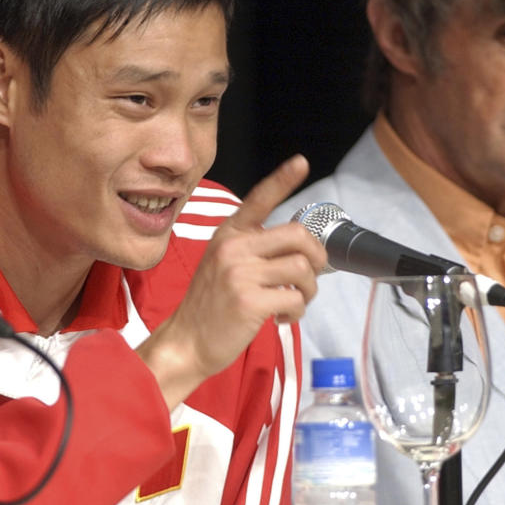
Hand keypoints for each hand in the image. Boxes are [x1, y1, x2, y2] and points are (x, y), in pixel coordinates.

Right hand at [137, 154, 326, 408]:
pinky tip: (280, 317)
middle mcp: (233, 247)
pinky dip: (296, 311)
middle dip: (317, 256)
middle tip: (312, 276)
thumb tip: (299, 247)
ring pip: (302, 268)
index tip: (301, 162)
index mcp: (228, 234)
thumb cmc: (211, 305)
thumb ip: (253, 249)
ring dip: (308, 289)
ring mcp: (240, 273)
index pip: (259, 199)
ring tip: (293, 301)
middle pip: (298, 234)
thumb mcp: (223, 263)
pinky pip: (295, 298)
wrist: (186, 341)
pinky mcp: (249, 300)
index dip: (283, 179)